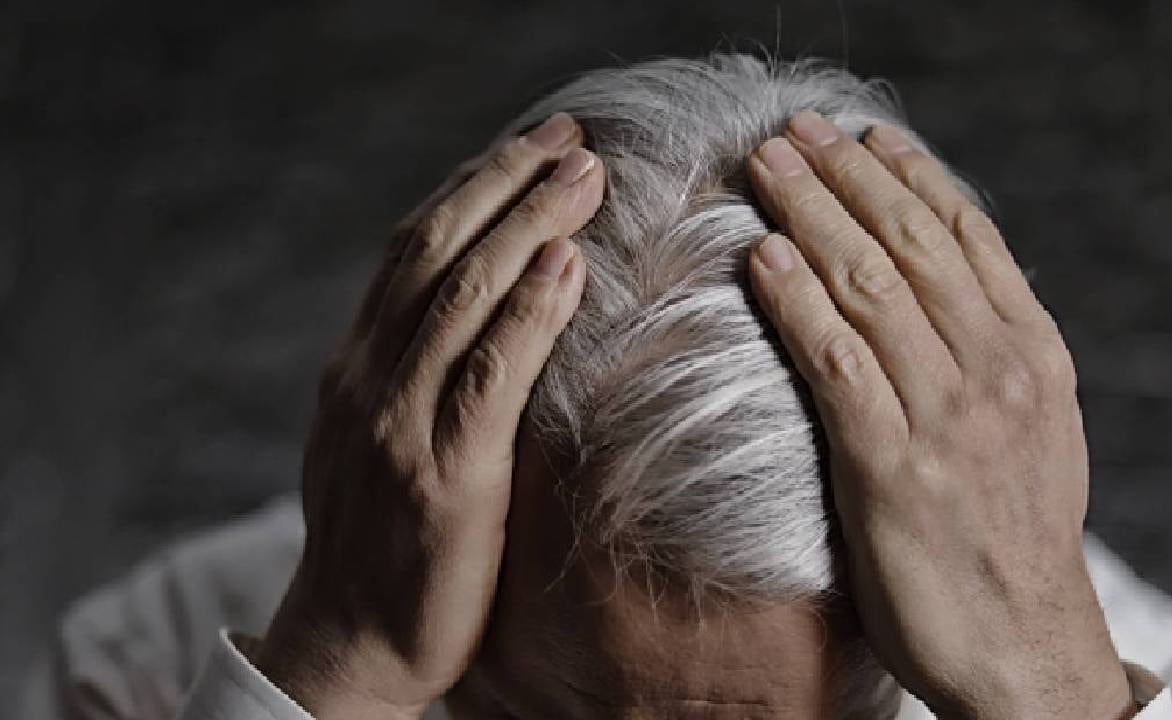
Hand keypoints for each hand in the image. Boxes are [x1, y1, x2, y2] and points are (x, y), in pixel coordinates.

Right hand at [253, 112, 604, 718]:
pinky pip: (487, 379)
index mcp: (358, 363)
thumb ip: (416, 371)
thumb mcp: (383, 436)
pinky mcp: (441, 478)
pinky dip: (527, 315)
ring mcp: (398, 424)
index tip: (531, 145)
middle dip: (506, 184)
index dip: (474, 186)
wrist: (348, 644)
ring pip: (460, 298)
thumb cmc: (383, 540)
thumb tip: (484, 312)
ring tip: (583, 178)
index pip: (415, 248)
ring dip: (526, 226)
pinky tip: (564, 268)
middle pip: (436, 251)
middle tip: (570, 139)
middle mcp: (369, 378)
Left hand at [745, 111, 1135, 719]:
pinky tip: (764, 258)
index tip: (864, 135)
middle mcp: (994, 369)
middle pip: (910, 243)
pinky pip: (837, 361)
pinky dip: (798, 302)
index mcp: (1032, 354)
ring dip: (811, 215)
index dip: (909, 176)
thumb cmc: (1014, 536)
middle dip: (846, 177)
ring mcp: (946, 415)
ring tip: (767, 169)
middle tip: (794, 133)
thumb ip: (992, 356)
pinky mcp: (890, 465)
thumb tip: (940, 291)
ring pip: (871, 285)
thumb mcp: (1035, 429)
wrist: (1025, 645)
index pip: (966, 237)